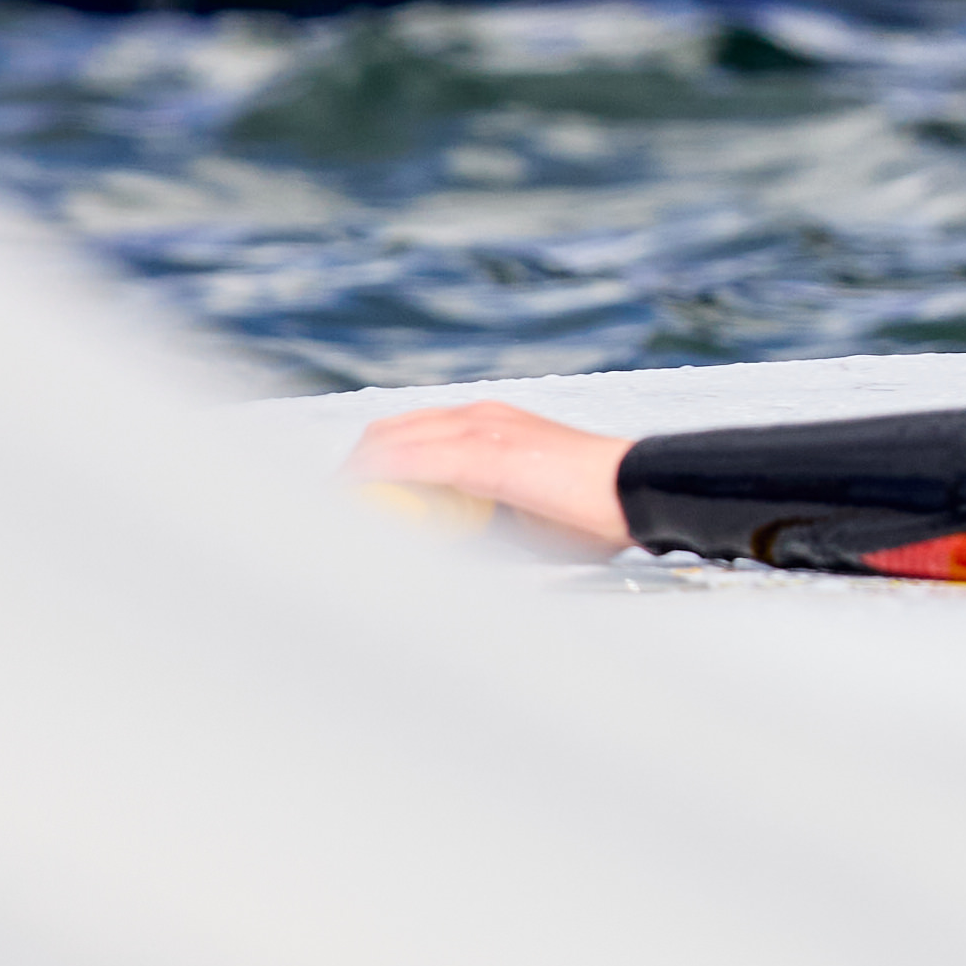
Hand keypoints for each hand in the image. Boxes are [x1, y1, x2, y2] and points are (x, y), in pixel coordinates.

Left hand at [348, 398, 636, 551]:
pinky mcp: (488, 454)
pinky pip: (416, 461)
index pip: (409, 433)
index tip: (346, 500)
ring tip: (332, 514)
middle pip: (388, 433)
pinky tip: (361, 502)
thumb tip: (444, 548)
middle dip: (351, 471)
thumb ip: (481, 517)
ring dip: (356, 477)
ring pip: (393, 442)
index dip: (370, 464)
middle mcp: (480, 418)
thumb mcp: (525, 512)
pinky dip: (381, 480)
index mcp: (490, 425)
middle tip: (328, 513)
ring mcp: (483, 431)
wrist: (637, 490)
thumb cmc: (594, 510)